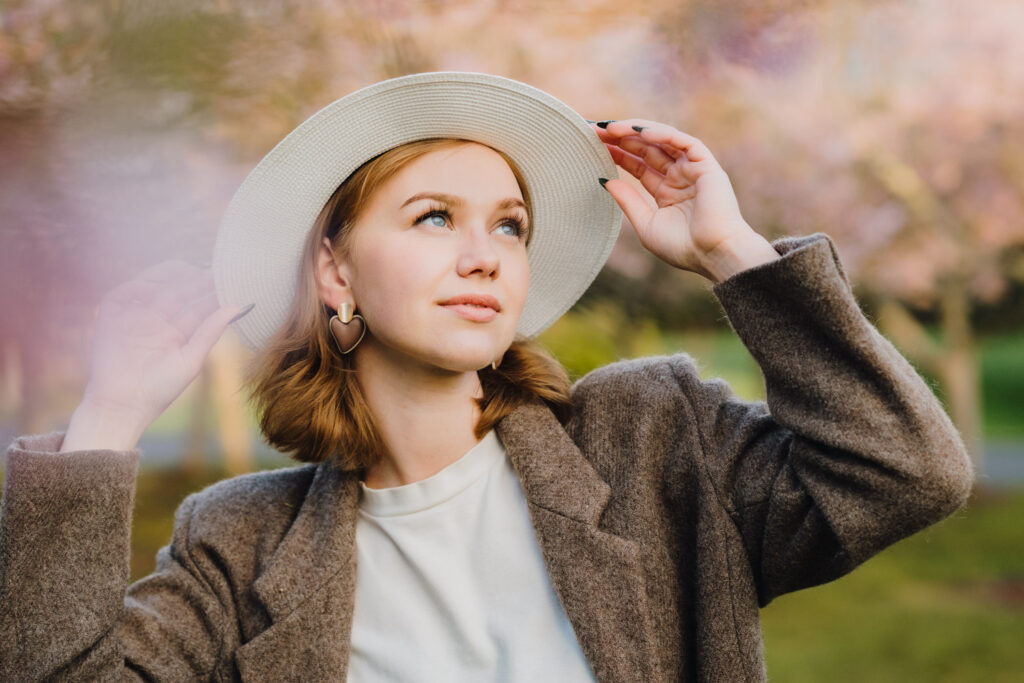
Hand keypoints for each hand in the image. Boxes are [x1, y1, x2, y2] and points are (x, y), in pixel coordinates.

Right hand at [64, 260, 250, 450]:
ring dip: (172, 275)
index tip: (233, 278)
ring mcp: (136, 315)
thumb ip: (211, 330)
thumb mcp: (192, 358)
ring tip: (193, 270)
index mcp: (180, 331)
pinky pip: (126, 291)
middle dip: (197, 279)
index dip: (214, 291)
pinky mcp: (112, 315)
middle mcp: (158, 319)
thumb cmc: (160, 390)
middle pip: (180, 290)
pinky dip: (140, 284)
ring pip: (155, 284)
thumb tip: (241, 306)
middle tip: (216, 267)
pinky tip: (159, 282)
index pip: (200, 304)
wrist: (122, 406)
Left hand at [594, 119, 778, 281]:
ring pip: (662, 140)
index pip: (638, 165)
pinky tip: (640, 132)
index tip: (593, 144)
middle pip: (646, 149)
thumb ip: (627, 201)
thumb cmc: (682, 247)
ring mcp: (693, 169)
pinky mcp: (706, 165)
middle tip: (594, 129)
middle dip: (621, 137)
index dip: (617, 153)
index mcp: (666, 192)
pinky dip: (663, 134)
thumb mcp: (646, 224)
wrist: (714, 255)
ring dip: (636, 131)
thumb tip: (605, 180)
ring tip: (610, 128)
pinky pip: (683, 142)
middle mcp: (679, 177)